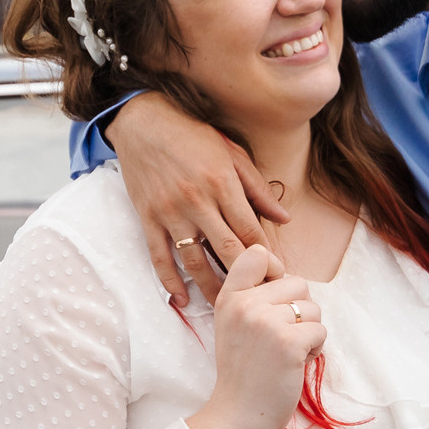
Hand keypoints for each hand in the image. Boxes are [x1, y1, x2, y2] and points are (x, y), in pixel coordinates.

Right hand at [105, 92, 292, 304]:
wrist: (143, 122)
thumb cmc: (192, 134)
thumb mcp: (232, 153)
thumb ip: (257, 188)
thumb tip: (284, 217)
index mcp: (222, 184)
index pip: (249, 230)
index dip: (266, 256)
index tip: (278, 275)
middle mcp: (197, 201)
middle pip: (227, 250)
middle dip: (247, 278)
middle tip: (261, 300)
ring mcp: (170, 212)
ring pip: (194, 260)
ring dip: (211, 286)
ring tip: (226, 306)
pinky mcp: (148, 218)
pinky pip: (160, 256)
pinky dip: (170, 280)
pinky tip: (182, 299)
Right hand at [185, 245, 327, 428]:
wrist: (238, 414)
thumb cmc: (243, 371)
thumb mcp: (232, 324)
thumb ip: (251, 297)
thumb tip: (287, 276)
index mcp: (229, 297)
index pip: (257, 254)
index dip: (275, 271)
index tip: (274, 297)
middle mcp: (246, 304)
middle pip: (298, 283)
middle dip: (299, 310)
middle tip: (280, 338)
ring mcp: (267, 322)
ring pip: (313, 308)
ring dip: (309, 331)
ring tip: (287, 352)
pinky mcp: (289, 342)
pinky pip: (320, 330)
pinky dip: (315, 349)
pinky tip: (295, 363)